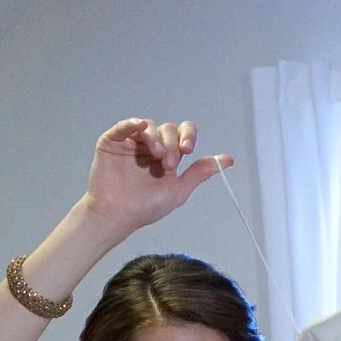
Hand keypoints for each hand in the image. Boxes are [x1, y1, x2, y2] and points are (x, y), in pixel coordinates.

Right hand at [84, 119, 230, 237]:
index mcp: (168, 154)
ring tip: (157, 155)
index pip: (183, 133)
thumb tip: (228, 160)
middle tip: (168, 164)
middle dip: (172, 145)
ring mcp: (132, 143)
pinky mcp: (113, 142)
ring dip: (156, 138)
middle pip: (168, 130)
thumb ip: (200, 173)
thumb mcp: (178, 190)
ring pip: (149, 126)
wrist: (117, 216)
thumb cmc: (143, 207)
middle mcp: (151, 146)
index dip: (188, 136)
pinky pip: (124, 126)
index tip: (188, 150)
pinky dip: (132, 123)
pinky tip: (140, 126)